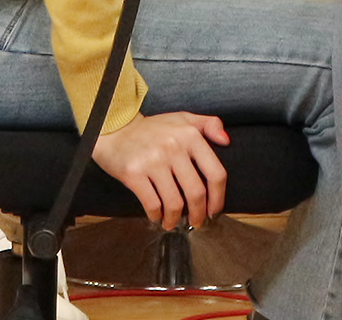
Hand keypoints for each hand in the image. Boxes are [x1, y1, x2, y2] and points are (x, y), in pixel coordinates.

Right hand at [90, 111, 228, 229]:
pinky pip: (152, 204)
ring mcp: (153, 160)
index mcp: (190, 135)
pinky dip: (157, 216)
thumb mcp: (182, 118)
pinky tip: (157, 217)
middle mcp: (173, 147)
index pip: (215, 173)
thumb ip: (208, 124)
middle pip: (196, 193)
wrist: (114, 129)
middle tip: (196, 222)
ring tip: (173, 222)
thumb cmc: (152, 129)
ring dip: (176, 219)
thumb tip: (227, 141)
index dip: (218, 198)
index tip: (214, 210)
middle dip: (199, 214)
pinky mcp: (133, 173)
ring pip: (175, 203)